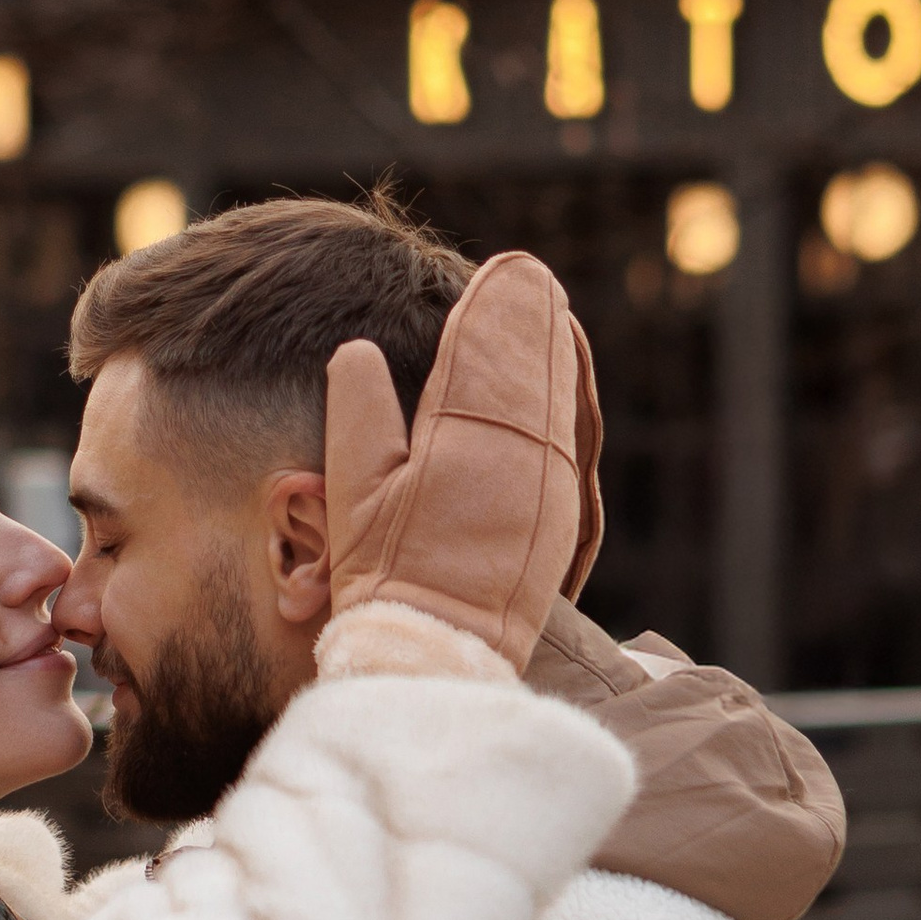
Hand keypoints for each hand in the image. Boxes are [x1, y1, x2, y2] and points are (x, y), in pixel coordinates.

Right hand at [323, 253, 602, 670]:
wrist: (441, 650)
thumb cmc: (386, 572)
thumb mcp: (353, 488)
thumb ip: (358, 410)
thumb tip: (357, 351)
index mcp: (466, 437)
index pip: (484, 350)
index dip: (494, 306)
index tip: (505, 269)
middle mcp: (520, 453)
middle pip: (533, 365)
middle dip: (531, 317)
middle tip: (531, 276)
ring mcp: (548, 485)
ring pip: (556, 398)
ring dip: (551, 353)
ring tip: (548, 313)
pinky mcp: (558, 515)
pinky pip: (566, 438)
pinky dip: (562, 400)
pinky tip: (558, 387)